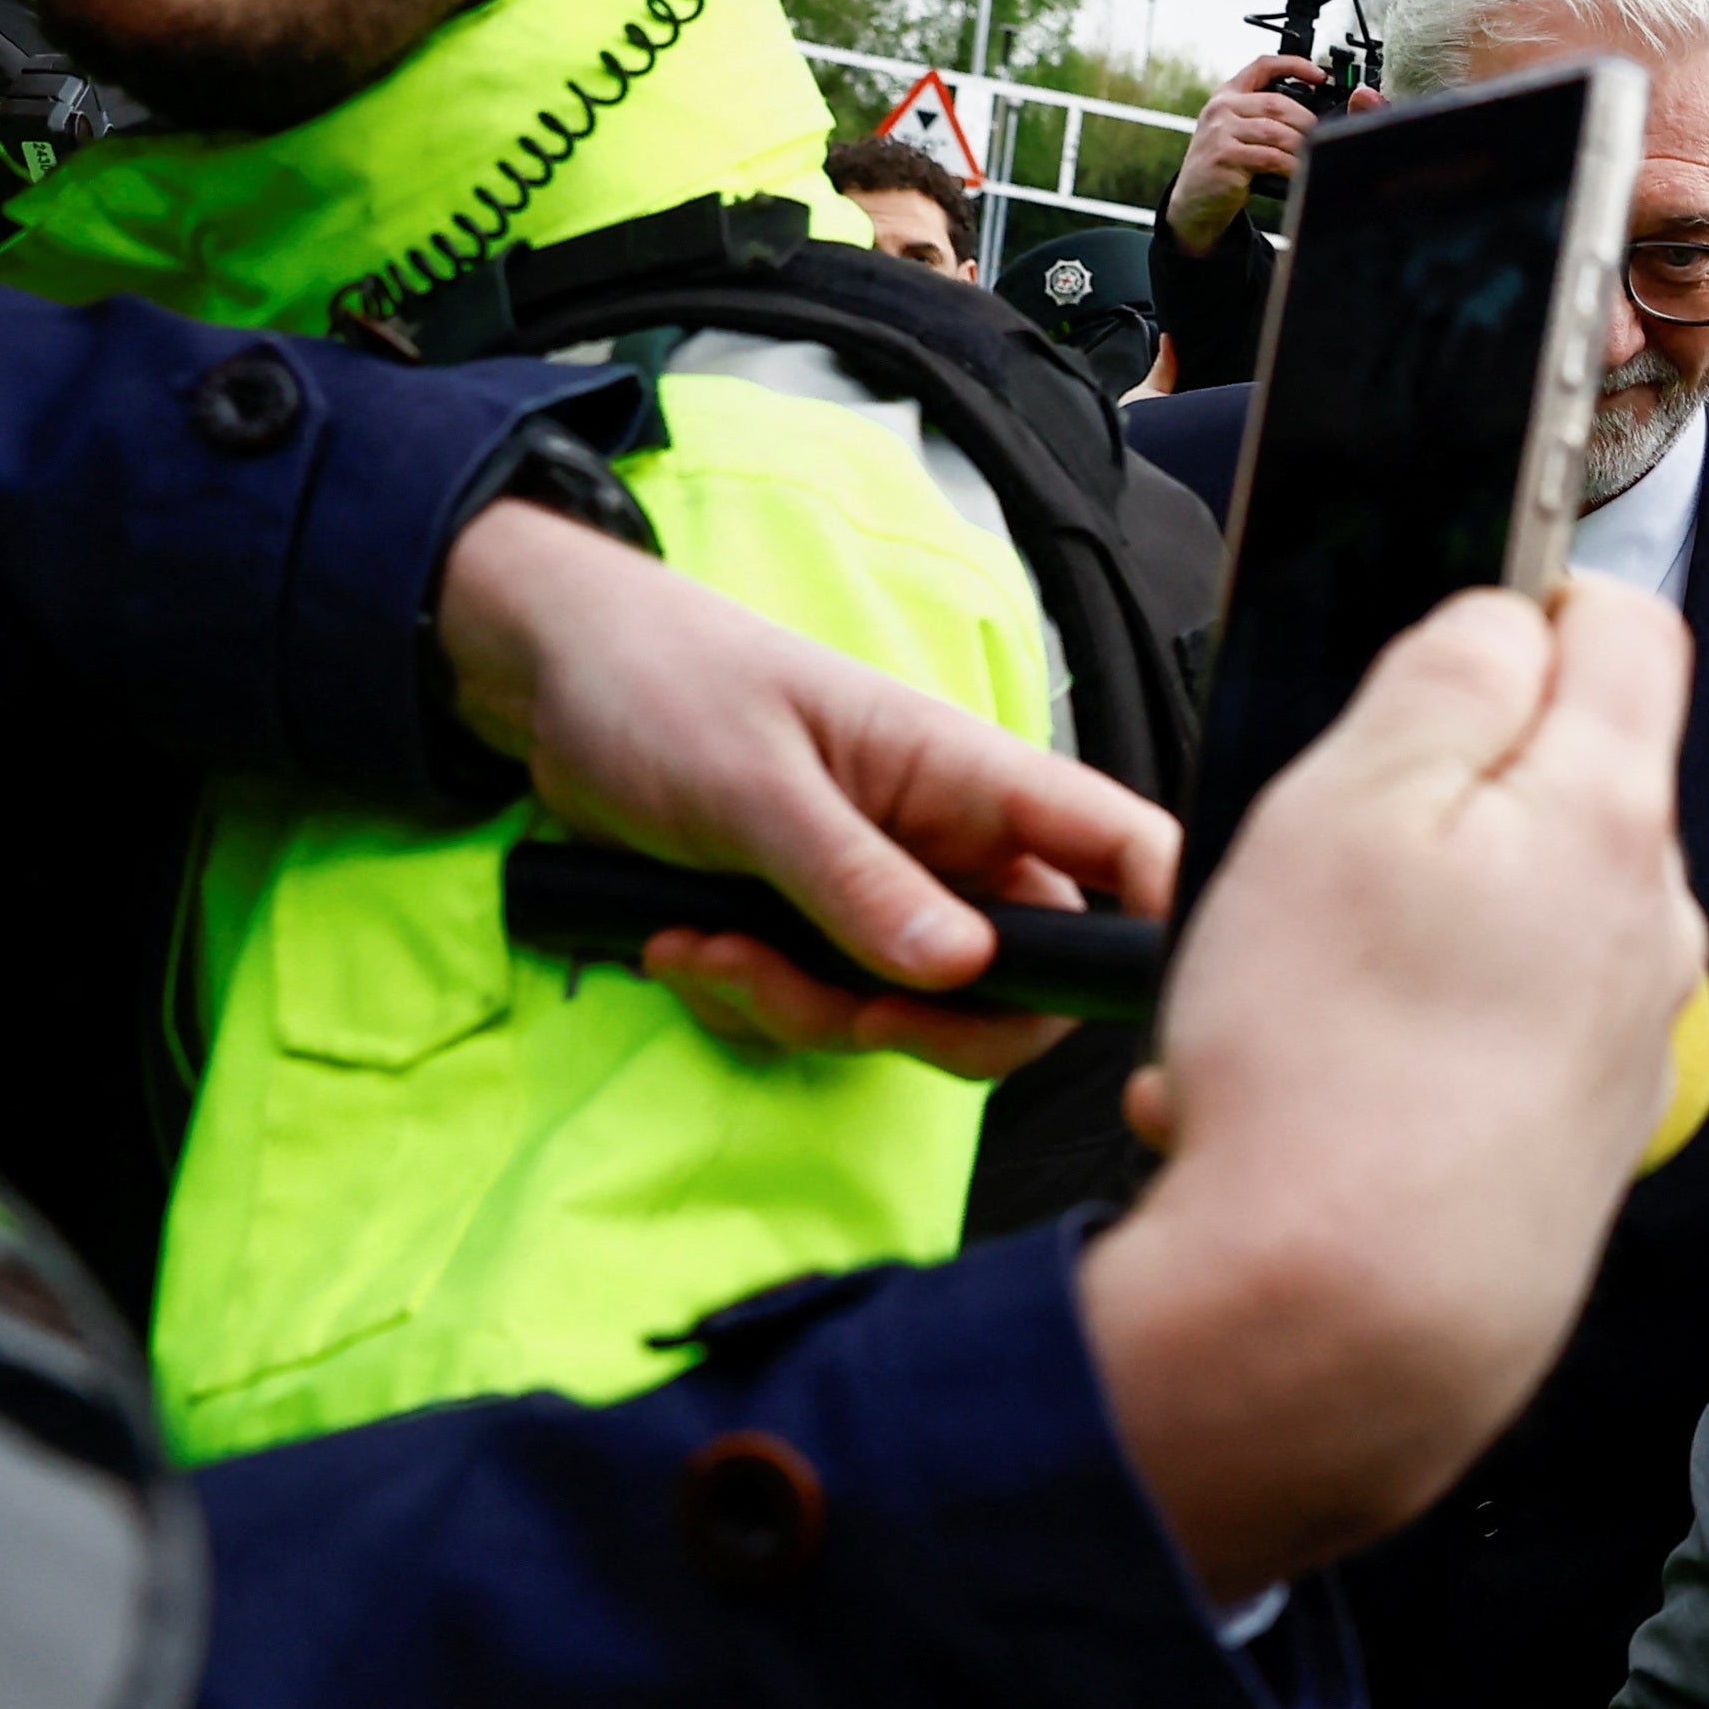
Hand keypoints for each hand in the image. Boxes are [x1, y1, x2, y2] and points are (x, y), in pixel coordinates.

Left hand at [441, 498, 1172, 1081]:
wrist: (547, 684)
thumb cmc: (661, 686)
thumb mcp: (752, 784)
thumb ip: (855, 880)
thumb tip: (960, 970)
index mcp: (973, 781)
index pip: (1127, 852)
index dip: (1161, 929)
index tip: (1108, 1004)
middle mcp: (954, 850)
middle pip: (1029, 985)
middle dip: (926, 1024)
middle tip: (835, 1009)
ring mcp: (891, 900)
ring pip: (915, 1018)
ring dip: (803, 1011)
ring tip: (703, 946)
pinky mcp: (825, 938)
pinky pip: (828, 1019)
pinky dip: (753, 1006)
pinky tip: (684, 944)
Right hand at [1080, 579, 1708, 1604]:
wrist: (1344, 1334)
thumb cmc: (1331, 1074)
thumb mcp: (1350, 796)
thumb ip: (1446, 673)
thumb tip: (1509, 616)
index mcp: (1613, 815)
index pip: (1628, 624)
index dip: (1526, 596)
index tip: (1435, 643)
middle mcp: (1653, 926)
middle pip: (1557, 780)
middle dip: (1429, 794)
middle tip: (1311, 857)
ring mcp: (1623, 1041)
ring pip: (1495, 920)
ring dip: (1380, 937)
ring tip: (1274, 1005)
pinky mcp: (1574, 1137)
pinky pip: (1470, 1042)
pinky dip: (1383, 1047)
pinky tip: (1292, 1096)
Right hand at [1168, 45, 1377, 256]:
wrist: (1194, 200)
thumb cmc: (1224, 165)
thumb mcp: (1237, 131)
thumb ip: (1264, 116)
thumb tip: (1313, 112)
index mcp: (1227, 95)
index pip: (1262, 66)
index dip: (1294, 65)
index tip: (1319, 75)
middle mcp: (1221, 108)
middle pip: (1277, 103)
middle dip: (1306, 120)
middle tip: (1323, 136)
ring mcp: (1220, 131)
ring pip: (1276, 131)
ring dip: (1301, 146)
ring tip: (1313, 157)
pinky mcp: (1224, 157)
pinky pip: (1270, 157)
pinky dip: (1291, 165)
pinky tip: (1299, 171)